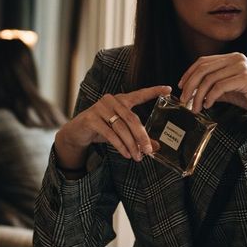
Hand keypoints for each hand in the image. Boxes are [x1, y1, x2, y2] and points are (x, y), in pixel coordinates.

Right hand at [54, 84, 171, 167]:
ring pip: (121, 128)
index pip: (139, 95)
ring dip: (131, 145)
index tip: (168, 89)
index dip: (153, 91)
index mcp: (121, 100)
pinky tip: (126, 154)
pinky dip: (120, 145)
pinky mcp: (91, 119)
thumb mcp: (122, 132)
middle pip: (131, 118)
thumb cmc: (103, 129)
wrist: (78, 132)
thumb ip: (138, 137)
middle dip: (141, 136)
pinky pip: (110, 134)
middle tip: (149, 151)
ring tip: (137, 157)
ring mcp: (100, 108)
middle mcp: (111, 100)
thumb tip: (156, 148)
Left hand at [178, 53, 246, 146]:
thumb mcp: (228, 90)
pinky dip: (210, 97)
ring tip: (195, 108)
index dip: (189, 73)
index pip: (203, 61)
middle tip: (184, 100)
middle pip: (203, 69)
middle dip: (190, 85)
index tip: (181, 87)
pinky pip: (219, 87)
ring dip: (198, 95)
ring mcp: (241, 66)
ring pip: (209, 79)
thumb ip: (212, 86)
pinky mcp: (245, 78)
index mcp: (232, 57)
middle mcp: (236, 58)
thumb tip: (192, 90)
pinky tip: (208, 106)